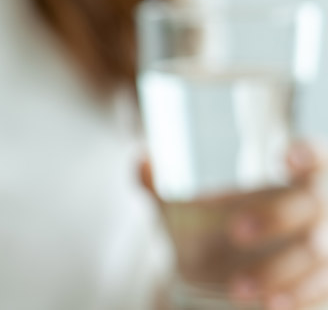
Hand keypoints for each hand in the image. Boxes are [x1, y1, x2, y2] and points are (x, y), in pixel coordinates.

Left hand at [141, 142, 327, 309]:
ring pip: (319, 255)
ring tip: (237, 290)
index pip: (317, 155)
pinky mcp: (326, 284)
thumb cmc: (215, 226)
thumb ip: (156, 180)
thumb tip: (140, 160)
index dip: (310, 154)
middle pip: (316, 204)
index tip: (284, 158)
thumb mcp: (186, 203)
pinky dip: (301, 298)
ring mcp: (326, 249)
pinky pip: (324, 293)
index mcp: (295, 177)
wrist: (224, 277)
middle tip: (235, 232)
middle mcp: (318, 209)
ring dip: (282, 273)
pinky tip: (273, 307)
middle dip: (278, 217)